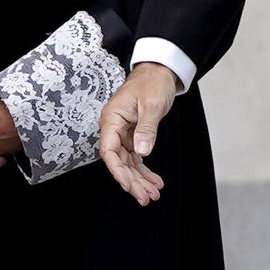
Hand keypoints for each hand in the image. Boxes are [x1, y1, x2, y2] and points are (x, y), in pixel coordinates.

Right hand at [98, 62, 178, 205]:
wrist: (159, 71)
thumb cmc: (152, 82)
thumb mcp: (151, 105)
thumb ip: (146, 129)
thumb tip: (142, 152)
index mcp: (112, 119)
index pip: (109, 151)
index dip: (118, 171)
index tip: (129, 185)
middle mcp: (114, 128)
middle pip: (119, 162)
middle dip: (132, 181)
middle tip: (146, 197)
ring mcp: (123, 133)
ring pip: (128, 163)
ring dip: (140, 180)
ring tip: (153, 195)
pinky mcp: (133, 135)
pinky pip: (136, 158)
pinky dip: (145, 170)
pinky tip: (154, 182)